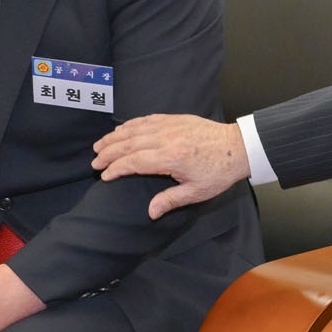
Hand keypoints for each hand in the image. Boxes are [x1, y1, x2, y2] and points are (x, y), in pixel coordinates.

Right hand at [91, 114, 249, 218]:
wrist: (237, 148)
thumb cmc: (219, 172)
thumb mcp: (196, 192)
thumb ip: (170, 200)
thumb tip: (150, 213)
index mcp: (172, 158)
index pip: (134, 162)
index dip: (116, 169)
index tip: (104, 176)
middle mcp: (167, 139)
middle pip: (129, 144)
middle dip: (108, 153)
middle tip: (94, 162)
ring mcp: (170, 126)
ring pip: (135, 130)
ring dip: (115, 137)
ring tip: (99, 145)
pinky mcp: (175, 119)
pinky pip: (147, 120)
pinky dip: (131, 125)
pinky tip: (121, 131)